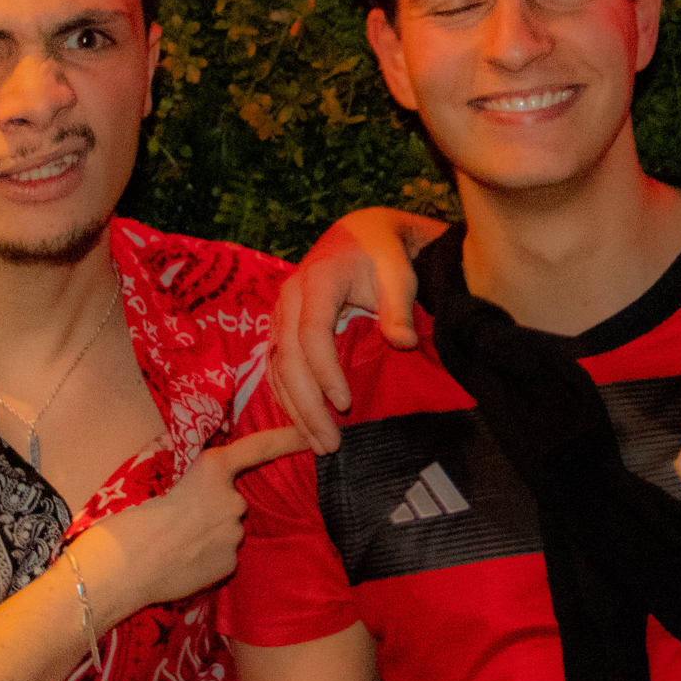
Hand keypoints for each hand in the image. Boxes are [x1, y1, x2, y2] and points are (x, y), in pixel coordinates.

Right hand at [85, 426, 308, 613]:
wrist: (123, 566)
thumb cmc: (131, 519)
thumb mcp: (163, 482)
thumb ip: (195, 480)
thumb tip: (205, 488)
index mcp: (213, 469)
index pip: (258, 447)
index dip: (285, 438)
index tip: (309, 435)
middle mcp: (233, 499)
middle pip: (233, 501)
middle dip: (215, 508)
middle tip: (179, 520)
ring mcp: (235, 533)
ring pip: (228, 530)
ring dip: (210, 534)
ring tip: (175, 544)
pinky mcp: (231, 563)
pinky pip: (224, 556)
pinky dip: (208, 558)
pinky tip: (182, 563)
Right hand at [271, 208, 444, 454]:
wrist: (359, 235)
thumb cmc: (382, 253)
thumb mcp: (398, 271)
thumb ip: (398, 305)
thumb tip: (404, 343)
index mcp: (317, 280)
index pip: (312, 332)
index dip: (325, 370)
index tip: (345, 402)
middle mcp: (289, 297)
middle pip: (289, 357)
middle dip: (306, 404)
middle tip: (329, 443)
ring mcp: (280, 313)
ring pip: (277, 367)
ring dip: (294, 409)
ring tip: (318, 444)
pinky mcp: (280, 328)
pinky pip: (276, 368)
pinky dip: (287, 398)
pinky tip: (302, 426)